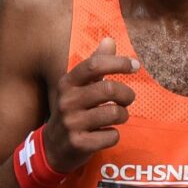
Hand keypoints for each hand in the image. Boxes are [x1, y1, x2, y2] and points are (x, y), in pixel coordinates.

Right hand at [42, 37, 138, 172]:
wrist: (52, 147)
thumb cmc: (72, 111)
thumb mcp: (78, 87)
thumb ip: (95, 65)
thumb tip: (110, 40)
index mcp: (68, 83)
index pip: (94, 65)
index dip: (118, 63)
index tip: (135, 66)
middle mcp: (67, 101)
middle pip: (109, 89)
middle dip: (126, 94)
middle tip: (128, 99)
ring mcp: (72, 123)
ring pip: (114, 113)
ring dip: (123, 115)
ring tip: (118, 116)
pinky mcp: (79, 143)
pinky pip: (112, 136)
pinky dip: (114, 135)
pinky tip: (105, 134)